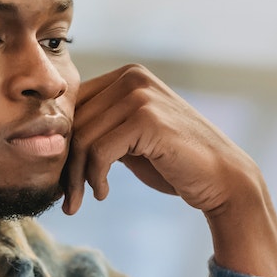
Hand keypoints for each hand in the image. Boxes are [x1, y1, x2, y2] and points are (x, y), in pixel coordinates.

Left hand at [63, 65, 276, 276]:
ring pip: (83, 138)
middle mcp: (132, 77)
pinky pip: (99, 151)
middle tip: (67, 197)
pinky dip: (94, 177)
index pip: (73, 105)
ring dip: (77, 177)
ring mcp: (141, 95)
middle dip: (66, 163)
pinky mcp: (147, 119)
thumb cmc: (174, 163)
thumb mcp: (130, 139)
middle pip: (74, 121)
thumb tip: (53, 140)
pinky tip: (103, 193)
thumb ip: (102, 128)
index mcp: (127, 76)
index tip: (61, 177)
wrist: (223, 179)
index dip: (62, 142)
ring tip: (83, 199)